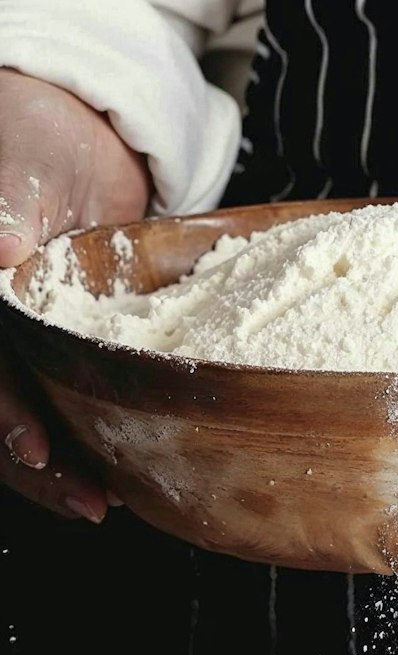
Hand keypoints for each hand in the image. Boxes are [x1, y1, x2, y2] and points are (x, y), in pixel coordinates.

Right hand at [1, 68, 150, 520]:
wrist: (64, 131)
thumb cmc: (29, 137)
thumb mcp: (14, 164)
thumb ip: (3, 206)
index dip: (0, 413)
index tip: (33, 449)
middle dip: (33, 467)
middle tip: (89, 502)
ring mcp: (4, 342)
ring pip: (14, 418)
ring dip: (53, 472)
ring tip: (102, 505)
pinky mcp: (38, 353)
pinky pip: (46, 407)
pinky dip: (75, 444)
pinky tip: (111, 477)